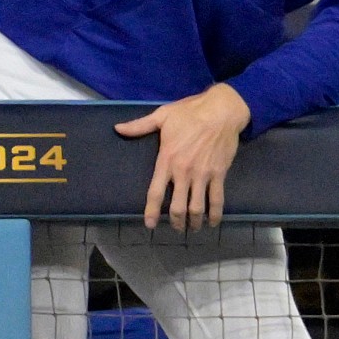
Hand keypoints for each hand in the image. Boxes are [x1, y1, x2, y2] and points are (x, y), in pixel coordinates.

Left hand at [116, 83, 252, 230]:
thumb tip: (117, 128)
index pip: (155, 192)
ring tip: (193, 228)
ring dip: (194, 222)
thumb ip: (140, 126)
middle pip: (177, 207)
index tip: (150, 224)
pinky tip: (212, 222)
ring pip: (196, 207)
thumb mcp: (162, 116)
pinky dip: (215, 214)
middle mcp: (183, 172)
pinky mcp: (218, 174)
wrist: (221, 110)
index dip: (152, 211)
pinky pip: (217, 199)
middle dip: (175, 221)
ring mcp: (202, 175)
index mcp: (167, 160)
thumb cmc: (190, 112)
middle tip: (175, 227)